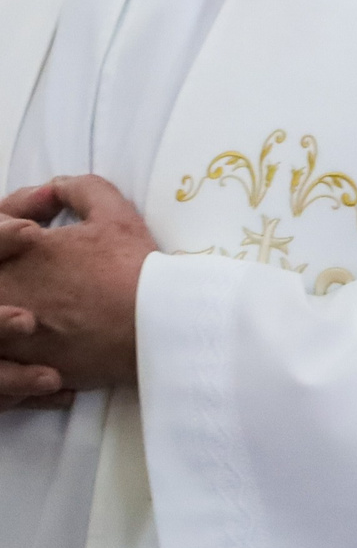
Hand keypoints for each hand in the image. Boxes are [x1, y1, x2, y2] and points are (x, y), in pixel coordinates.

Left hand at [0, 177, 154, 394]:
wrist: (149, 326)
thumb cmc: (132, 269)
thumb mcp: (115, 214)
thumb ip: (82, 189)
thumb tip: (60, 185)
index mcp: (22, 249)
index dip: (17, 218)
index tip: (43, 224)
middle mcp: (6, 286)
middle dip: (10, 262)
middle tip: (46, 265)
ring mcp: (6, 328)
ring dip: (7, 307)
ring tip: (35, 307)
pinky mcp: (18, 362)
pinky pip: (1, 356)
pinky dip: (11, 350)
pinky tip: (35, 338)